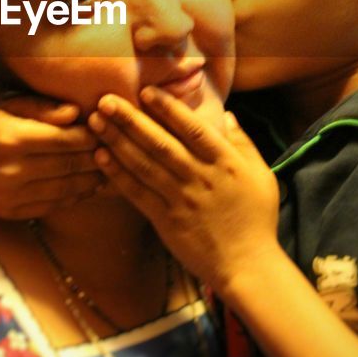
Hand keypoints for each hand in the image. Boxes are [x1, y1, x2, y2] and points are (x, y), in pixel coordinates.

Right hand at [0, 96, 104, 219]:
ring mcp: (7, 196)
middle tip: (117, 150)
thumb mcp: (6, 102)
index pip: (65, 141)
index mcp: (8, 139)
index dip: (91, 136)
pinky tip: (87, 187)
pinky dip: (72, 197)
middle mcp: (7, 171)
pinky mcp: (7, 212)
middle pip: (68, 166)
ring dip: (90, 181)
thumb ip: (41, 108)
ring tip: (110, 169)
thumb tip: (77, 114)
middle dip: (96, 158)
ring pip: (63, 190)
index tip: (107, 129)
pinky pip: (50, 206)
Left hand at [89, 87, 280, 296]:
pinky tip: (101, 157)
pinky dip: (118, 175)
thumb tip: (227, 114)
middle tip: (105, 100)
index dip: (168, 108)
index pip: (193, 128)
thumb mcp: (261, 175)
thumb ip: (243, 142)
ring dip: (117, 141)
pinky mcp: (166, 221)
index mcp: (225, 162)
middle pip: (160, 143)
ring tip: (96, 122)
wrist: (248, 265)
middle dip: (130, 119)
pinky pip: (138, 193)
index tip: (146, 91)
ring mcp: (181, 199)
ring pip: (144, 165)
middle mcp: (200, 177)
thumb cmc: (257, 219)